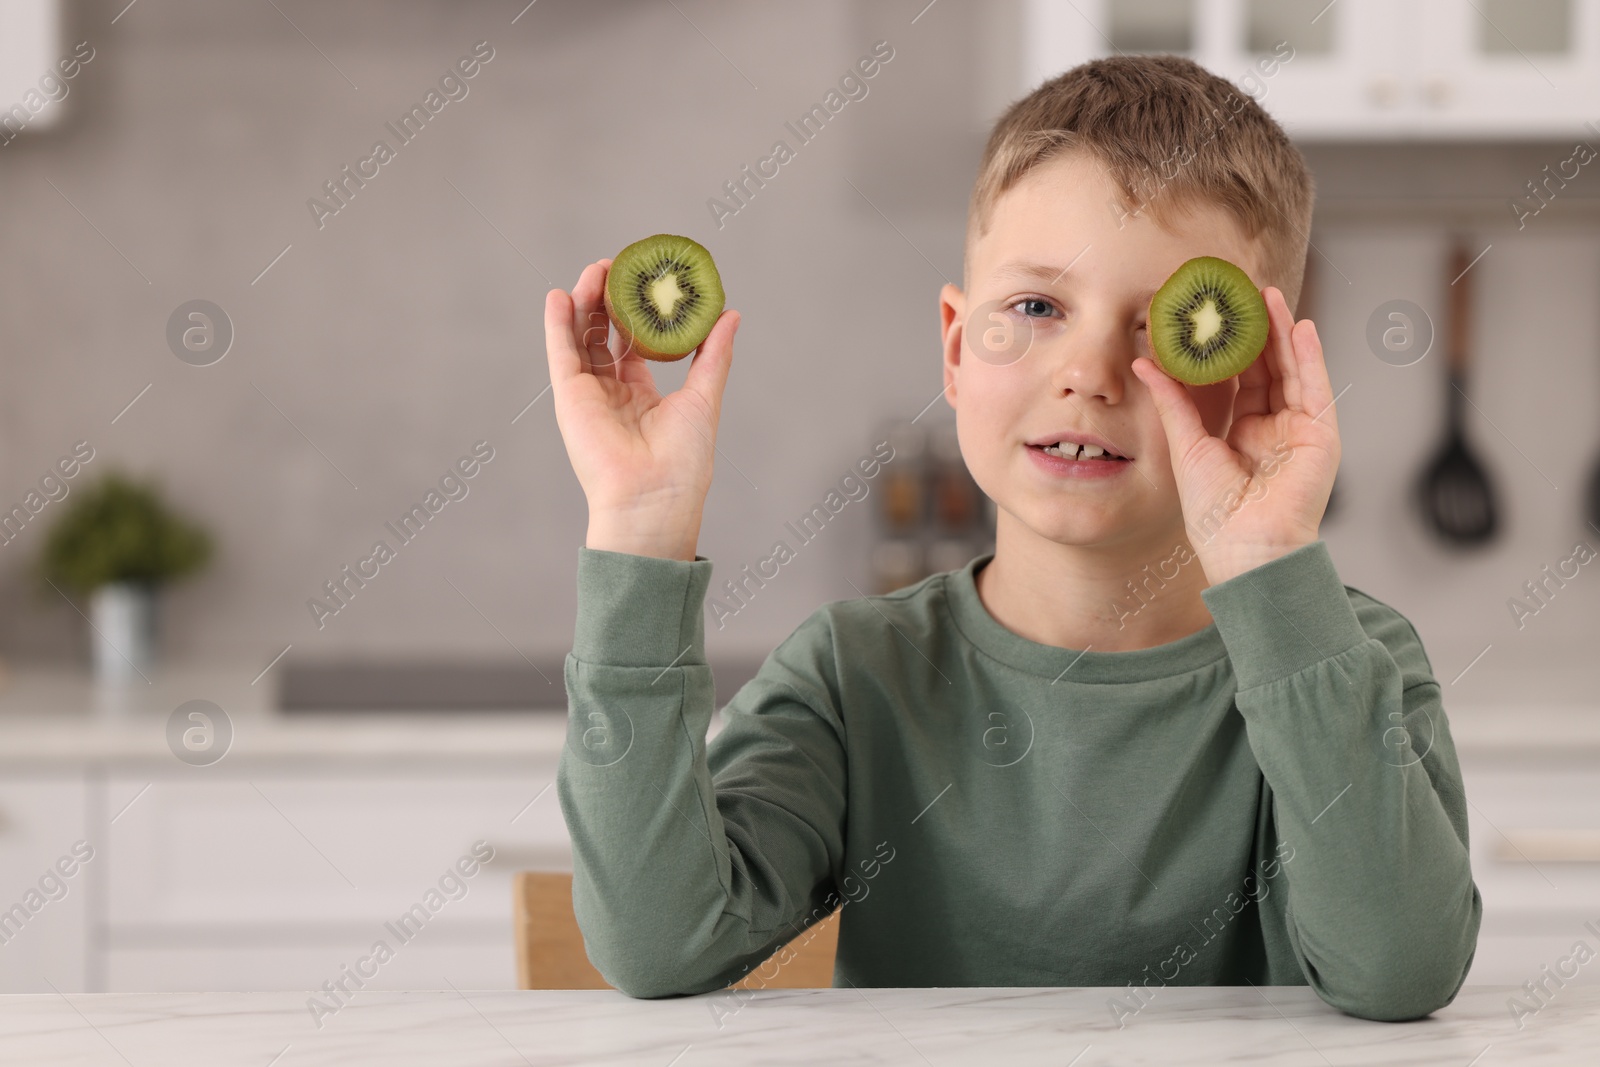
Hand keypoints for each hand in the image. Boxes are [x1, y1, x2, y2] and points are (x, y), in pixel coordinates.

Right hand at [544, 258, 739, 560]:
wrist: (654, 495)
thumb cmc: (683, 459)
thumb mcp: (704, 397)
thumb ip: (714, 354)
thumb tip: (730, 314)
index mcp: (642, 396)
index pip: (633, 345)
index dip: (635, 314)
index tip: (642, 284)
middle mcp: (611, 394)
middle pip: (603, 336)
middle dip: (607, 300)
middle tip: (615, 267)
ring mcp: (588, 395)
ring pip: (580, 339)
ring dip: (584, 303)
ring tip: (594, 270)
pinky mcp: (569, 398)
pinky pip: (560, 354)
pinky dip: (557, 324)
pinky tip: (560, 295)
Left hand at [1130, 285, 1338, 584]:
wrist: (1246, 548)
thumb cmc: (1214, 514)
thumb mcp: (1186, 446)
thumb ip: (1172, 401)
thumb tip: (1144, 361)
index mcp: (1243, 435)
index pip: (1238, 381)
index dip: (1227, 348)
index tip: (1214, 315)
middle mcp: (1274, 429)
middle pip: (1267, 369)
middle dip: (1257, 331)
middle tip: (1242, 294)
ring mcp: (1300, 431)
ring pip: (1292, 371)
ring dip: (1283, 333)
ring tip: (1269, 297)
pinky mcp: (1321, 436)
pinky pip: (1316, 388)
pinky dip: (1311, 357)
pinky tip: (1302, 327)